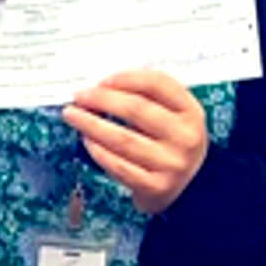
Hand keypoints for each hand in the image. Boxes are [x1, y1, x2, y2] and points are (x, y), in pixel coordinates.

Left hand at [62, 69, 206, 213]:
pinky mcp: (155, 186)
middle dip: (102, 100)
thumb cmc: (172, 141)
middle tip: (79, 97)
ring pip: (123, 139)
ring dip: (92, 125)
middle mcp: (184, 137)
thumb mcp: (174, 115)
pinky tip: (87, 141)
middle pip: (137, 110)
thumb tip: (103, 86)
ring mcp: (171, 164)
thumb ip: (148, 97)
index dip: (127, 78)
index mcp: (191, 112)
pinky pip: (119, 166)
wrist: (191, 184)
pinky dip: (98, 151)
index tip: (102, 80)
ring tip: (74, 116)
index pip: (158, 85)